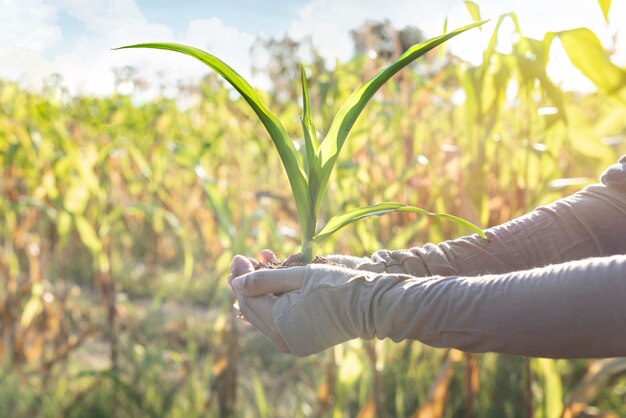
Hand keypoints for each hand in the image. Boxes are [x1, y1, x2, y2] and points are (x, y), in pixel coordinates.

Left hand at [230, 256, 387, 355]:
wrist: (369, 306)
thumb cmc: (335, 285)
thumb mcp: (298, 275)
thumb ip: (264, 279)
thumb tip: (235, 282)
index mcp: (280, 323)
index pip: (248, 299)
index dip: (240, 277)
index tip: (237, 256)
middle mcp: (282, 339)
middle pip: (252, 310)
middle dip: (244, 285)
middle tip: (239, 263)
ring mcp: (293, 343)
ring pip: (264, 316)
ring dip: (258, 292)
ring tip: (253, 267)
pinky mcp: (303, 341)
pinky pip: (278, 322)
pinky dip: (273, 302)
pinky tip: (271, 284)